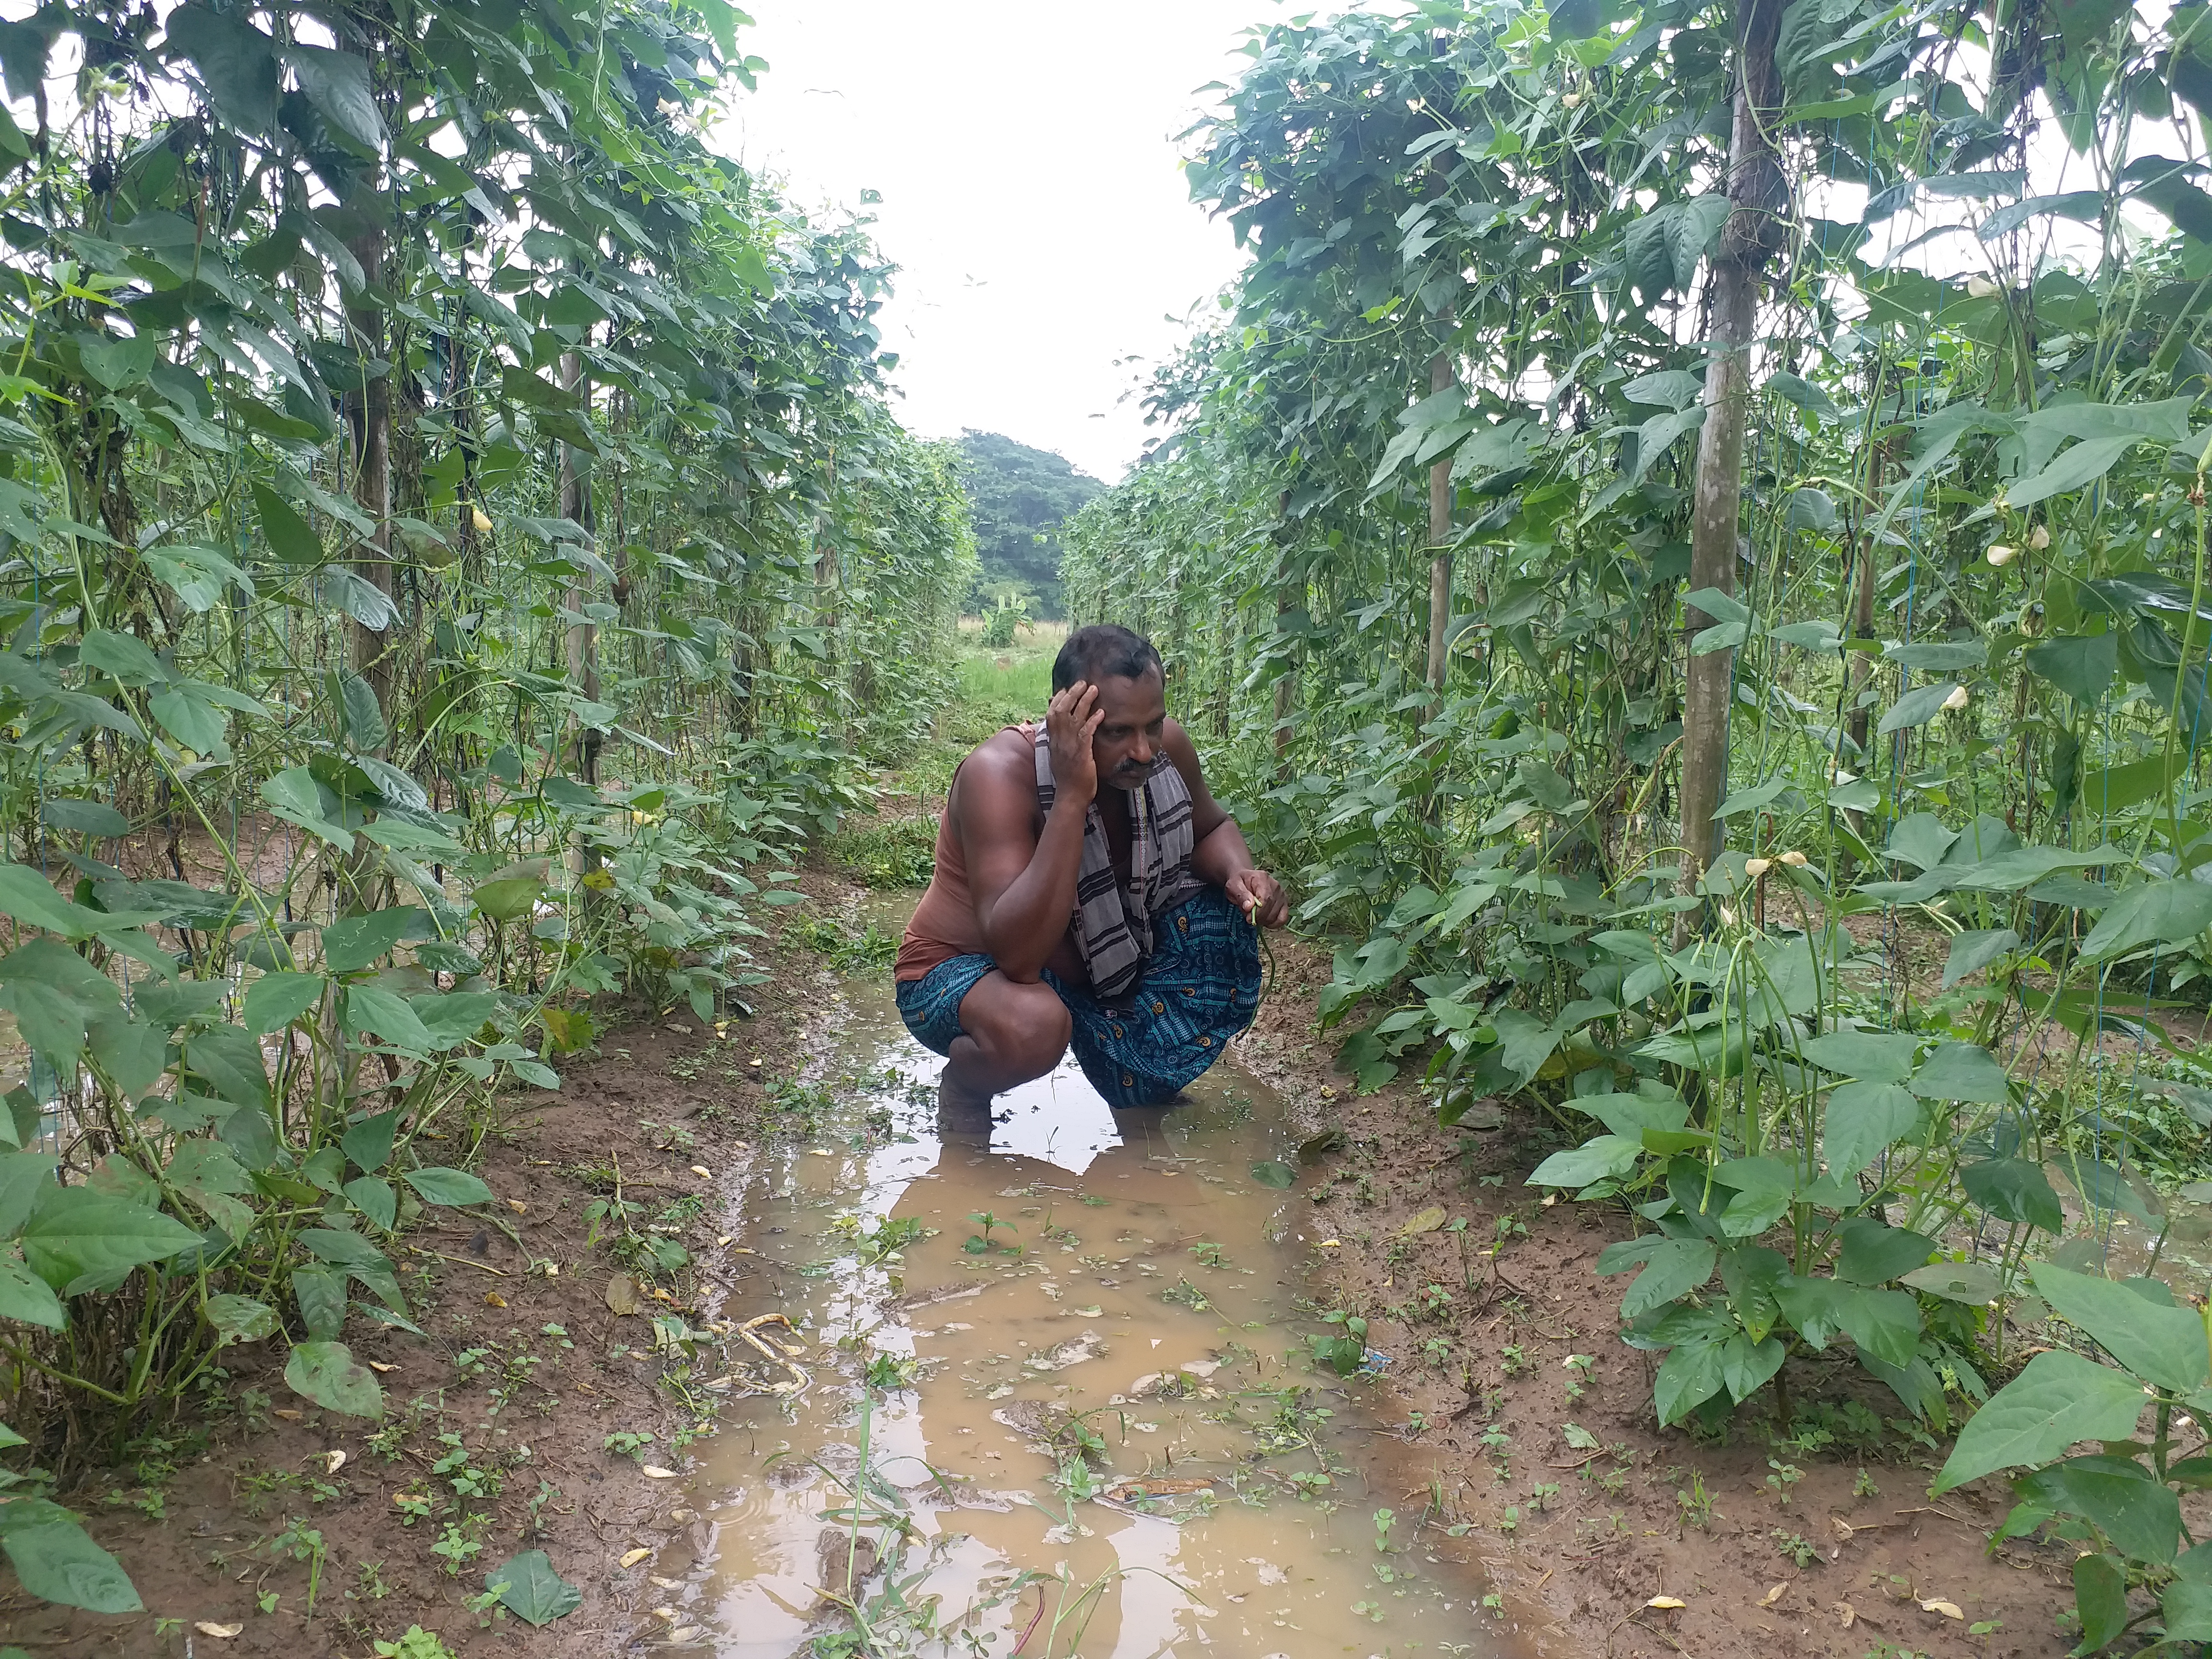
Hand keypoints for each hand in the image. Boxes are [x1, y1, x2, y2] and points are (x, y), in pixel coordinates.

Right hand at [1044, 680, 1102, 803]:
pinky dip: (1093, 721)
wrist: (1070, 797)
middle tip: (1082, 682)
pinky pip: (1086, 733)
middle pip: (1060, 710)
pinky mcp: (1080, 753)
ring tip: (1093, 689)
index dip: (1058, 699)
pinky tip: (1101, 713)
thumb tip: (1063, 732)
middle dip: (1071, 694)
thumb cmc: (1069, 779)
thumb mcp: (1061, 757)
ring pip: (1073, 717)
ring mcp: (1068, 746)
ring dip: (1084, 701)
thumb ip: (1062, 742)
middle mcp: (1058, 741)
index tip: (1067, 688)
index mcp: (1053, 741)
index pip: (1051, 714)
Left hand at [1225, 867, 1286, 927]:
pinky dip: (1273, 923)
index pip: (1266, 899)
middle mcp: (1276, 886)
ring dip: (1264, 921)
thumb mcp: (1233, 886)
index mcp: (1263, 879)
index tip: (1248, 918)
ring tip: (1255, 916)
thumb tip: (1249, 907)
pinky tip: (1264, 920)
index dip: (1258, 912)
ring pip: (1277, 916)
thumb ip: (1241, 895)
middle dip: (1259, 918)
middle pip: (1272, 909)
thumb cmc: (1238, 883)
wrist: (1244, 880)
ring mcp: (1282, 895)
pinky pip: (1283, 918)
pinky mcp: (1284, 903)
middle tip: (1248, 917)